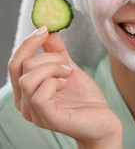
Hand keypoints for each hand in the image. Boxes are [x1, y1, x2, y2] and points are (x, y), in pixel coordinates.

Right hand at [8, 26, 121, 148]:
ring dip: (53, 68)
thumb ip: (57, 52)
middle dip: (48, 56)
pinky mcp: (48, 119)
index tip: (45, 29)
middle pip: (20, 66)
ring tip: (69, 74)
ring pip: (28, 78)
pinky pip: (40, 94)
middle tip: (67, 63)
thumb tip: (48, 31)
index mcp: (28, 91)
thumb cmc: (85, 98)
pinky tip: (66, 83)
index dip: (28, 43)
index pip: (15, 63)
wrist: (103, 121)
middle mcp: (25, 104)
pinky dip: (54, 82)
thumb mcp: (69, 69)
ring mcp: (35, 113)